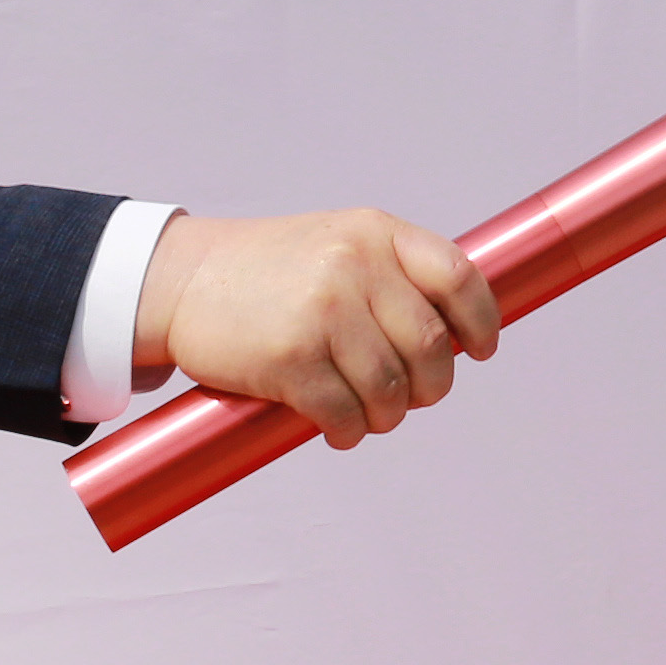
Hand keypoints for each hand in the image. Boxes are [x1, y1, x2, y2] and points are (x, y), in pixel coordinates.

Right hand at [134, 209, 496, 444]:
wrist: (182, 280)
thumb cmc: (270, 271)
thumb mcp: (340, 244)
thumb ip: (395, 273)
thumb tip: (458, 334)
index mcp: (376, 232)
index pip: (458, 277)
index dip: (482, 321)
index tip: (481, 350)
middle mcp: (355, 266)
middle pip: (432, 346)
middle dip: (432, 386)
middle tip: (413, 397)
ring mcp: (323, 311)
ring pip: (392, 388)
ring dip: (389, 415)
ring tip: (371, 416)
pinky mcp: (289, 358)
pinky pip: (344, 413)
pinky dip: (349, 432)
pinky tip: (339, 429)